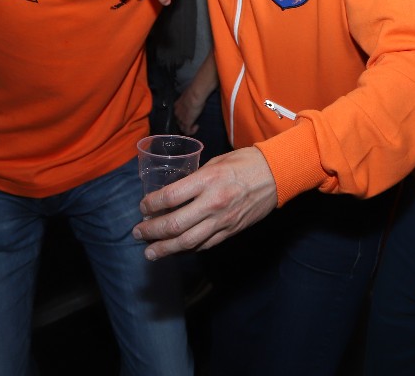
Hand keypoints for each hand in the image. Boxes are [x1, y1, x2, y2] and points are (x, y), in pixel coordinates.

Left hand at [132, 147, 277, 258]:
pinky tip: (177, 249)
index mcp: (207, 180)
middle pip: (174, 225)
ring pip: (187, 242)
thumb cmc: (245, 162)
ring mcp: (222, 221)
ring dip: (165, 248)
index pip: (170, 197)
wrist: (277, 174)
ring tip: (150, 252)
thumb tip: (175, 193)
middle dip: (152, 231)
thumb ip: (194, 179)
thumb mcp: (215, 162)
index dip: (151, 205)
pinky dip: (188, 249)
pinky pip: (205, 245)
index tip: (142, 208)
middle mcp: (212, 203)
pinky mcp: (231, 231)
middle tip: (138, 233)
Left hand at [174, 67, 214, 134]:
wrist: (195, 94)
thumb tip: (196, 98)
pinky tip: (196, 127)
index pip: (178, 114)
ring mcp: (181, 118)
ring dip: (189, 128)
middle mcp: (177, 113)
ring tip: (195, 126)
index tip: (191, 116)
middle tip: (193, 122)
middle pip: (179, 122)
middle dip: (185, 123)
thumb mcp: (191, 96)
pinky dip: (192, 131)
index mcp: (177, 105)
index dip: (183, 116)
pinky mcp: (186, 123)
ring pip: (182, 127)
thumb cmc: (194, 92)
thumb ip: (191, 99)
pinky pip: (187, 131)